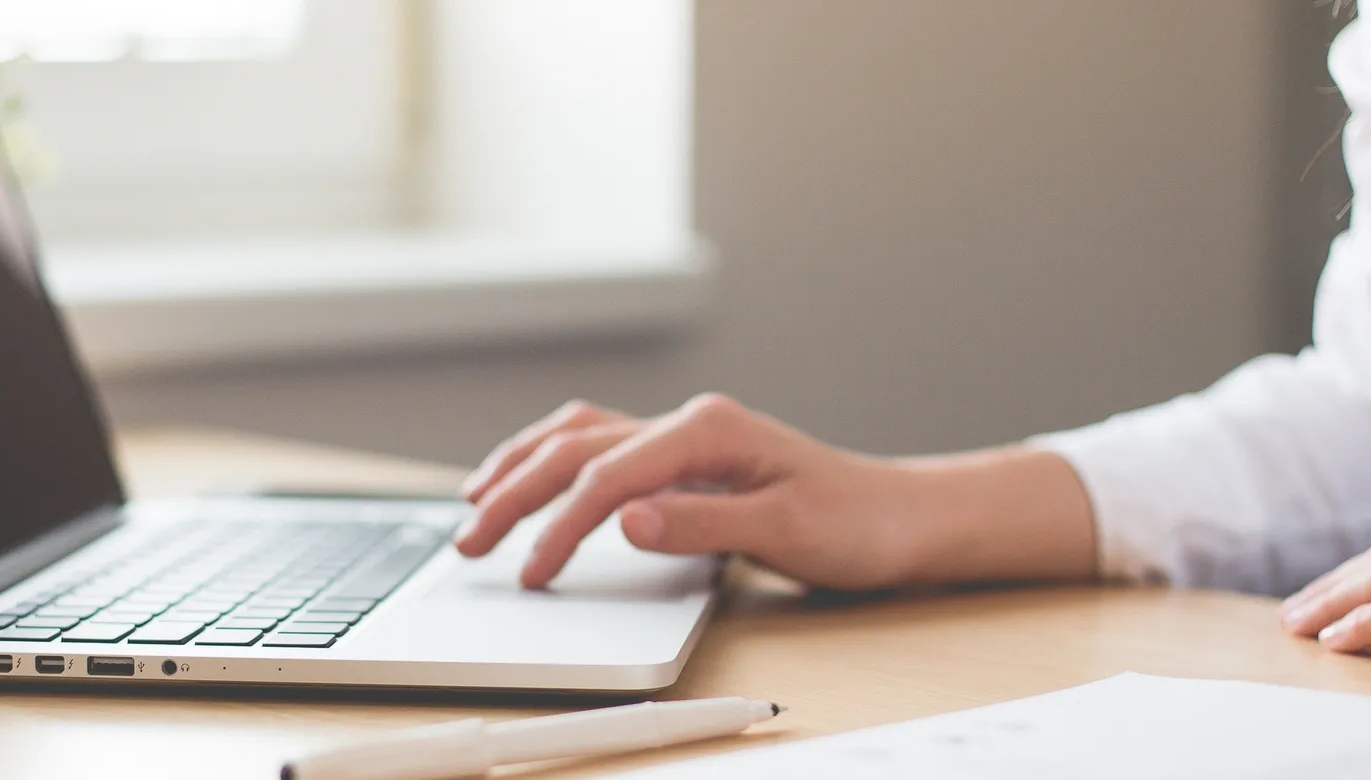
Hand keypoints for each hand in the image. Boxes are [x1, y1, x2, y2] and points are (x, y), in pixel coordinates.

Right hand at [452, 394, 1097, 589]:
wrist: (902, 517)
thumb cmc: (856, 523)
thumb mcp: (785, 531)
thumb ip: (701, 524)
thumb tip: (623, 520)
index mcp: (708, 431)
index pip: (608, 475)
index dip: (560, 525)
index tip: (531, 573)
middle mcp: (689, 423)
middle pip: (576, 448)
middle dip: (514, 492)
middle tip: (468, 542)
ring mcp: (684, 437)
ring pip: (578, 436)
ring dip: (521, 466)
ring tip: (473, 502)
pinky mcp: (685, 458)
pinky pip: (600, 446)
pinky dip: (553, 462)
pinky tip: (532, 480)